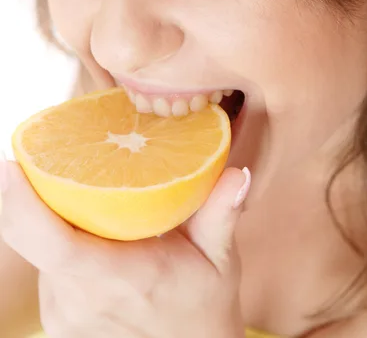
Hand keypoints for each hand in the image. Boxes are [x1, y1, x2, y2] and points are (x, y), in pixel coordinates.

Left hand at [0, 160, 249, 337]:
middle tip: (42, 152)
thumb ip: (222, 215)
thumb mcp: (221, 260)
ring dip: (43, 214)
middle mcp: (81, 301)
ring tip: (68, 181)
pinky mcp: (57, 319)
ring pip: (34, 249)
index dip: (22, 205)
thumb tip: (238, 173)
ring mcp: (63, 315)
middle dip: (26, 193)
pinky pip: (42, 265)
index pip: (56, 244)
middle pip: (30, 238)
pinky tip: (78, 221)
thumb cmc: (203, 307)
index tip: (11, 164)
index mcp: (120, 280)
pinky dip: (51, 237)